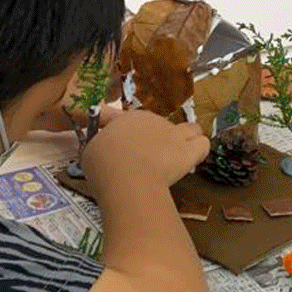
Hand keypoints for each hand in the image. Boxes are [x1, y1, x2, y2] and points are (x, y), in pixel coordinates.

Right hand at [82, 110, 209, 192]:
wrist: (127, 176)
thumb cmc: (104, 165)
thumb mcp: (90, 153)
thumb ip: (98, 148)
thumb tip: (101, 150)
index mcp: (124, 119)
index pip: (115, 115)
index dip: (105, 120)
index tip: (98, 124)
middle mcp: (150, 120)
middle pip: (154, 123)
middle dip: (150, 136)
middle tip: (141, 157)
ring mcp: (171, 134)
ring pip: (188, 128)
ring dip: (184, 137)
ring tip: (178, 151)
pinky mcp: (187, 151)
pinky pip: (202, 144)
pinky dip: (199, 150)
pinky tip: (193, 158)